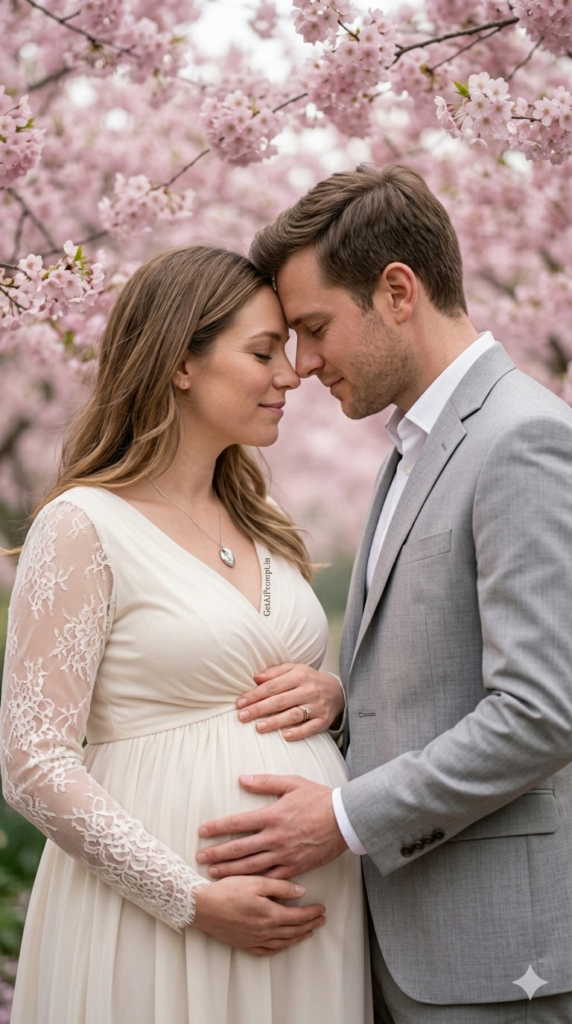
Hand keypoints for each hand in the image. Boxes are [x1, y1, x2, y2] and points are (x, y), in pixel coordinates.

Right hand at [192, 875, 324, 955]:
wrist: (203, 907)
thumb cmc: (228, 890)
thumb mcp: (256, 882)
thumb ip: (281, 887)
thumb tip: (302, 891)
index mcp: (271, 914)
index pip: (299, 916)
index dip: (312, 912)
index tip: (322, 908)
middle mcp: (266, 930)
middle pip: (294, 930)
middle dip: (310, 924)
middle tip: (321, 920)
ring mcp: (255, 940)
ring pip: (284, 942)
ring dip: (299, 937)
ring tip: (309, 932)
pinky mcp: (244, 944)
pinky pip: (268, 951)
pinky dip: (280, 948)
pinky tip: (284, 944)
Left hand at [197, 774, 347, 878]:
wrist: (345, 820)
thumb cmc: (318, 798)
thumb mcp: (292, 783)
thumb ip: (266, 782)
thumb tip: (242, 779)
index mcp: (272, 816)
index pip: (238, 823)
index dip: (217, 827)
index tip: (202, 831)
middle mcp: (275, 837)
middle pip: (239, 848)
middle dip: (217, 853)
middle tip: (199, 857)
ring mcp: (284, 855)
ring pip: (251, 866)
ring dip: (230, 870)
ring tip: (214, 873)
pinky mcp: (295, 867)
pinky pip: (272, 878)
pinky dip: (256, 882)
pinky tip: (244, 885)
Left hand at [236, 664, 344, 740]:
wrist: (337, 691)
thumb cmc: (308, 680)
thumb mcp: (294, 670)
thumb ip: (275, 673)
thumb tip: (255, 678)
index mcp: (299, 676)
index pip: (273, 686)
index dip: (255, 694)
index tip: (240, 702)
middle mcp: (308, 690)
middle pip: (280, 701)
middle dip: (259, 709)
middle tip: (242, 716)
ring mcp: (317, 706)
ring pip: (293, 715)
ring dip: (275, 722)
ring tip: (258, 727)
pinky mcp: (323, 720)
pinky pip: (310, 728)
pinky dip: (298, 732)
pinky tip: (285, 736)